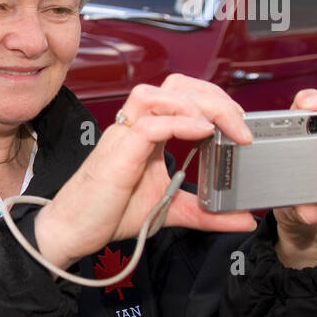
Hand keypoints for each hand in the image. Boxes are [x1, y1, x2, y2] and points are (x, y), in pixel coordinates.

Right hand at [35, 74, 258, 269]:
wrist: (73, 230)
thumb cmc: (109, 213)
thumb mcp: (171, 210)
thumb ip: (206, 212)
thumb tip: (243, 219)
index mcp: (149, 134)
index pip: (184, 95)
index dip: (216, 101)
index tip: (240, 127)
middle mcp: (136, 127)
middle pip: (176, 86)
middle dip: (214, 97)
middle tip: (239, 125)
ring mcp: (125, 136)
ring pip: (159, 94)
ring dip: (196, 104)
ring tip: (219, 129)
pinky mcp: (118, 153)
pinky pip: (149, 125)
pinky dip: (179, 123)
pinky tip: (201, 134)